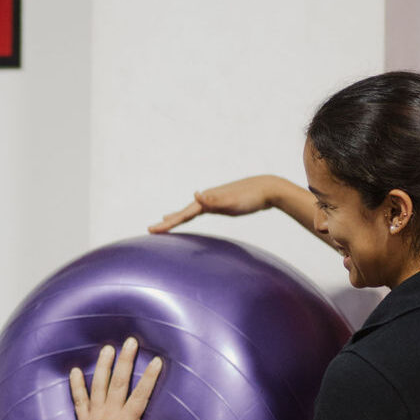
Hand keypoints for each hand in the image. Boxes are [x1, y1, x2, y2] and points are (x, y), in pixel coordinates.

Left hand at [70, 338, 170, 419]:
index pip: (140, 396)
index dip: (149, 378)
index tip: (156, 361)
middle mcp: (110, 414)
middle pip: (119, 382)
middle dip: (125, 361)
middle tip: (130, 342)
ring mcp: (94, 414)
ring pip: (98, 384)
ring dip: (103, 365)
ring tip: (108, 348)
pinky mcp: (82, 419)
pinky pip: (78, 398)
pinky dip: (76, 384)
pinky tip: (74, 370)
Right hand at [147, 175, 280, 232]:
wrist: (268, 189)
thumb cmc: (251, 196)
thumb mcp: (233, 200)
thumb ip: (214, 200)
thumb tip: (196, 195)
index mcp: (207, 200)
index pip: (183, 214)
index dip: (168, 223)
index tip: (152, 230)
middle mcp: (207, 199)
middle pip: (183, 212)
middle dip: (168, 221)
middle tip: (151, 229)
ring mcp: (213, 201)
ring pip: (190, 211)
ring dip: (177, 216)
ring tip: (165, 220)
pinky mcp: (221, 205)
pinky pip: (201, 212)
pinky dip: (192, 215)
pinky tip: (191, 215)